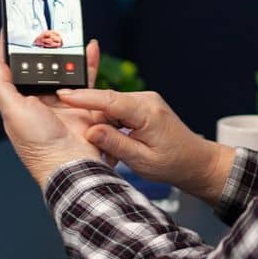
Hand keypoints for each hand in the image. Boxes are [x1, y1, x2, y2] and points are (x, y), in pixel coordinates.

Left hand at [0, 33, 105, 187]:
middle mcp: (40, 102)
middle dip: (43, 48)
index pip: (12, 71)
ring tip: (67, 33)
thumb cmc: (38, 144)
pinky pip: (87, 77)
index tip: (11, 31)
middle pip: (41, 67)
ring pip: (64, 69)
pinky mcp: (85, 103)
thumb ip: (1, 87)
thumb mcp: (13, 113)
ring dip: (66, 52)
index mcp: (20, 104)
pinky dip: (89, 62)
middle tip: (45, 26)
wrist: (71, 163)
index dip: (10, 51)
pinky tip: (90, 46)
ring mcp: (64, 102)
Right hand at [57, 86, 232, 204]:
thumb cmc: (172, 163)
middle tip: (83, 142)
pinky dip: (112, 128)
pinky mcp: (143, 107)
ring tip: (109, 154)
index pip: (110, 99)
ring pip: (111, 108)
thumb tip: (90, 131)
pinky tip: (114, 147)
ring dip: (103, 128)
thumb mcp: (141, 160)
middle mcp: (146, 100)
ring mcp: (145, 101)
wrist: (195, 161)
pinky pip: (119, 112)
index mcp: (147, 111)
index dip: (84, 97)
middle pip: (107, 103)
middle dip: (91, 120)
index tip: (62, 95)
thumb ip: (114, 144)